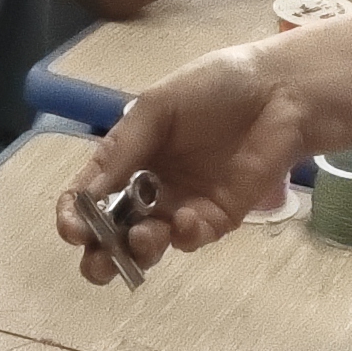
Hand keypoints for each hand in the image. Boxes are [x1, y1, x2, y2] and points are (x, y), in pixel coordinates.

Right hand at [64, 41, 315, 281]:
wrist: (279, 91)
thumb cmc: (214, 88)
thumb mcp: (155, 108)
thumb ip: (121, 151)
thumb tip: (84, 196)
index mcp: (130, 157)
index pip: (92, 195)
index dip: (76, 216)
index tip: (72, 230)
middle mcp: (152, 186)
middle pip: (116, 232)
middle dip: (101, 253)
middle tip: (97, 262)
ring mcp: (185, 205)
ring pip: (151, 243)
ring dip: (140, 248)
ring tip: (143, 238)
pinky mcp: (219, 217)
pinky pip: (193, 237)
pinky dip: (184, 235)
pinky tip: (185, 221)